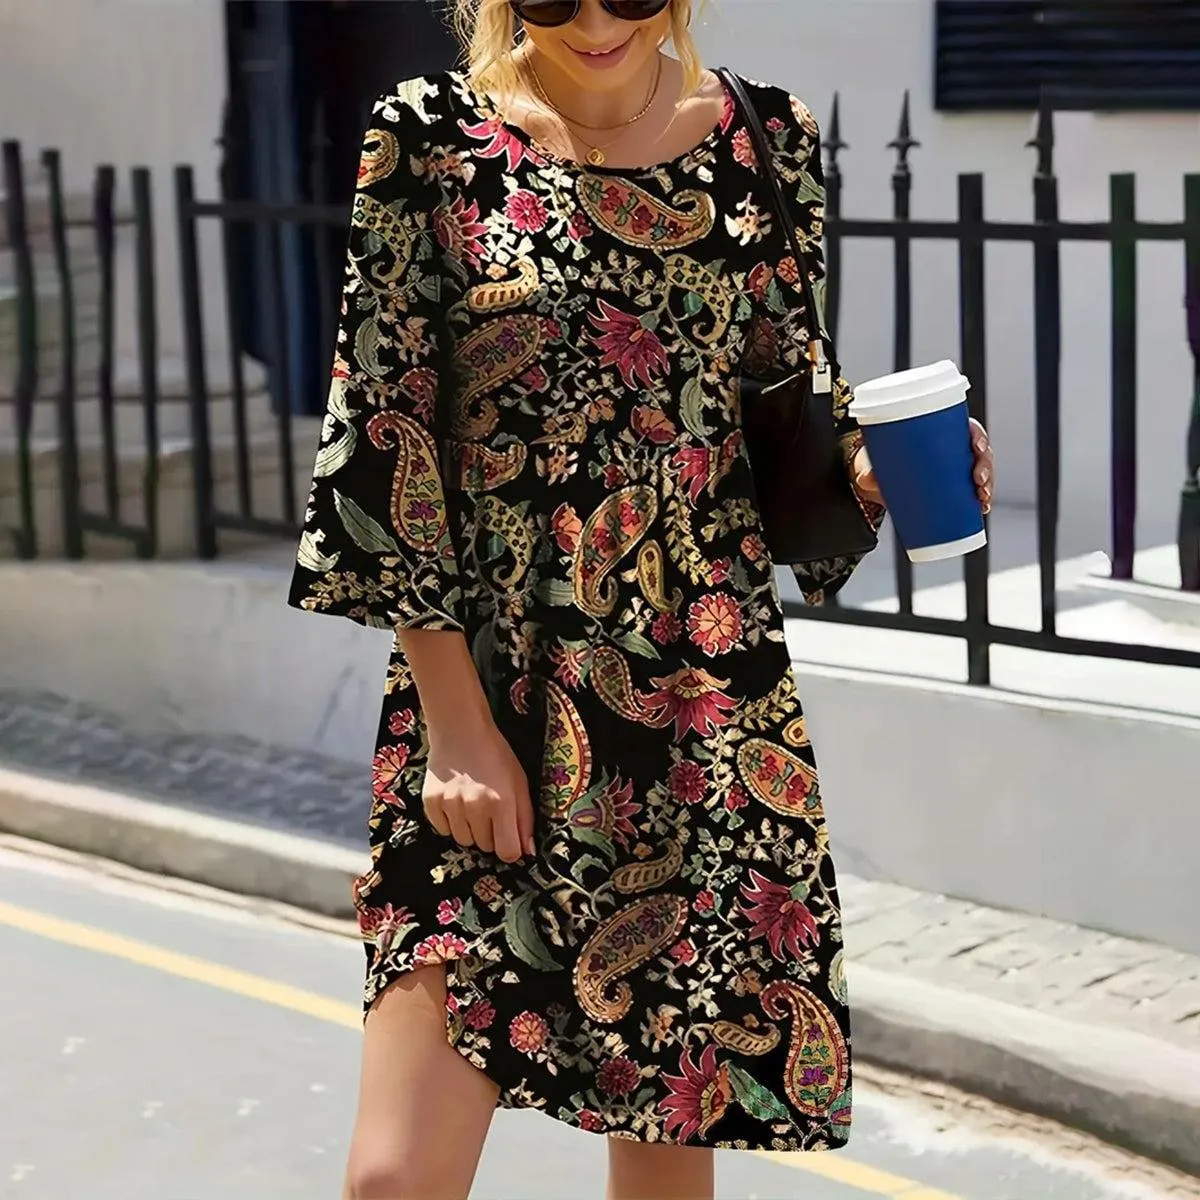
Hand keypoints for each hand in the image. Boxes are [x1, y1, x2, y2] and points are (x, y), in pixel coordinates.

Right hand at [423, 723, 535, 864]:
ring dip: (470, 829)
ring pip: (463, 841)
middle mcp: (474, 806)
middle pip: (485, 847)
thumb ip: (525, 819)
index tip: (509, 838)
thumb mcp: (519, 782)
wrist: (460, 730)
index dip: (510, 849)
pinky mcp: (431, 802)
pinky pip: (443, 830)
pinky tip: (456, 801)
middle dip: (490, 834)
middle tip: (489, 809)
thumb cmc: (495, 755)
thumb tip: (527, 852)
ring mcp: (450, 805)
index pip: (507, 852)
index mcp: (501, 802)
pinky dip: (450, 822)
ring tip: (472, 803)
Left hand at [851, 417, 994, 514]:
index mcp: (939, 433)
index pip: (967, 429)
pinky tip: (983, 508)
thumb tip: (870, 477)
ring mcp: (953, 469)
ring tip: (982, 499)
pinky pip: (973, 491)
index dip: (978, 436)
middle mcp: (951, 449)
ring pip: (981, 472)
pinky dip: (981, 499)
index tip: (978, 446)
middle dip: (986, 466)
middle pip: (980, 452)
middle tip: (978, 480)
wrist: (876, 482)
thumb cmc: (878, 462)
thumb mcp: (874, 464)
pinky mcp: (951, 487)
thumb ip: (870, 470)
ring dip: (988, 485)